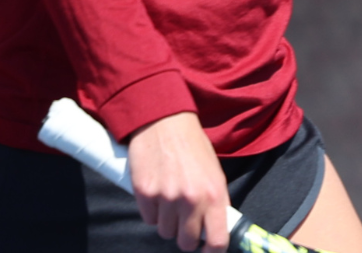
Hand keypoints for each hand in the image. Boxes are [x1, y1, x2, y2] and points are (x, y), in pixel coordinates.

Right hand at [127, 111, 230, 251]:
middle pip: (186, 242)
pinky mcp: (144, 193)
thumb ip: (215, 202)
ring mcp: (166, 198)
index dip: (212, 250)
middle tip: (184, 221)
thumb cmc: (193, 147)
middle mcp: (191, 200)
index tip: (206, 249)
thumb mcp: (215, 172)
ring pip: (164, 231)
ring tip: (170, 199)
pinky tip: (156, 191)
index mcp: (214, 194)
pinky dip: (151, 211)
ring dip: (167, 222)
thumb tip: (211, 230)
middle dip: (185, 235)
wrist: (165, 122)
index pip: (217, 240)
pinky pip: (148, 219)